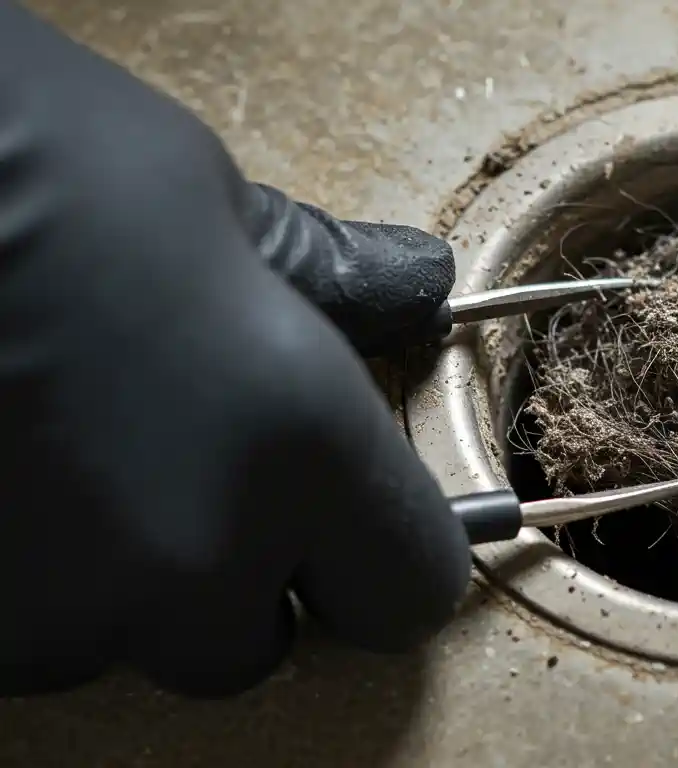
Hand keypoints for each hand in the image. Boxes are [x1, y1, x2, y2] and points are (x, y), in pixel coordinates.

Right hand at [0, 3, 469, 696]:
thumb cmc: (26, 159)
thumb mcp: (201, 201)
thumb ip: (322, 282)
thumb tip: (412, 286)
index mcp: (298, 453)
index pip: (407, 589)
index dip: (389, 555)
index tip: (363, 525)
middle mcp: (187, 562)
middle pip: (254, 644)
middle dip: (236, 580)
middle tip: (185, 469)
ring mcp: (48, 613)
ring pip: (118, 646)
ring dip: (109, 581)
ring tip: (61, 451)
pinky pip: (16, 638)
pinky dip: (18, 577)